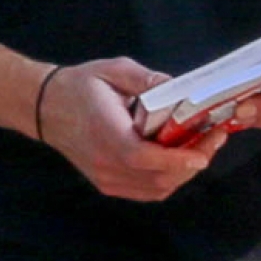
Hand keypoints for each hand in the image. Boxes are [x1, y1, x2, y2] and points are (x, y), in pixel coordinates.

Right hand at [40, 58, 229, 201]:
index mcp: (104, 131)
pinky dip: (169, 179)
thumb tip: (178, 88)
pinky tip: (179, 160)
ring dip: (184, 172)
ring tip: (201, 147)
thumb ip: (146, 79)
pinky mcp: (107, 184)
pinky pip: (147, 191)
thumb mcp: (112, 70)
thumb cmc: (79, 85)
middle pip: (157, 177)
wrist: (45, 108)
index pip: (141, 156)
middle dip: (192, 162)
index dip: (175, 159)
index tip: (202, 151)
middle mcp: (104, 161)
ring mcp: (105, 177)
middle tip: (214, 138)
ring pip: (156, 188)